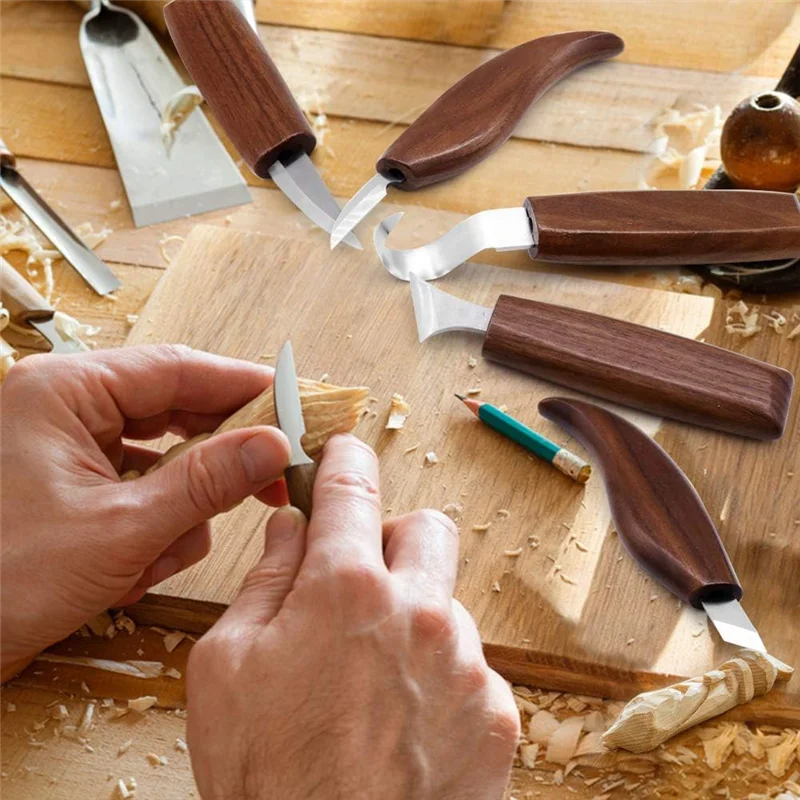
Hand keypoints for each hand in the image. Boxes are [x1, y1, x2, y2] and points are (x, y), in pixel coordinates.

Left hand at [0, 345, 290, 678]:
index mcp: (65, 392)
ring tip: (158, 554)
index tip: (295, 405)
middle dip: (217, 458)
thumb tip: (274, 445)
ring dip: (178, 509)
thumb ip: (206, 483)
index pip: (177, 369)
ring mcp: (71, 447)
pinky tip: (134, 568)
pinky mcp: (77, 483)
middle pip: (176, 411)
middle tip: (271, 476)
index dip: (244, 386)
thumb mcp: (121, 530)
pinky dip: (154, 527)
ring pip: (165, 456)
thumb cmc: (3, 579)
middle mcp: (67, 408)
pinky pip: (144, 487)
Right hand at [187, 435, 518, 799]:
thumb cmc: (266, 778)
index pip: (353, 484)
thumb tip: (290, 530)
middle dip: (391, 539)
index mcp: (347, 589)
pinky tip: (403, 719)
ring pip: (445, 601)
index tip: (342, 452)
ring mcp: (465, 663)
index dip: (345, 457)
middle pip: (425, 528)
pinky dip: (439, 674)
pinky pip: (470, 664)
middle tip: (359, 578)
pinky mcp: (495, 712)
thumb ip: (264, 582)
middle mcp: (418, 612)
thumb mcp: (226, 669)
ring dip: (413, 616)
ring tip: (373, 677)